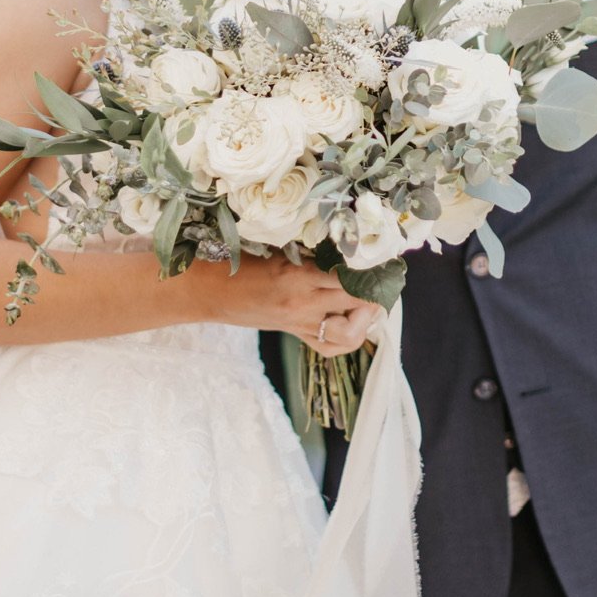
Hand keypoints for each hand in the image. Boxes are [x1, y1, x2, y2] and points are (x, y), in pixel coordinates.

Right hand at [204, 254, 377, 355]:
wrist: (212, 292)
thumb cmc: (243, 264)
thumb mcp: (279, 251)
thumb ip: (312, 255)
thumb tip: (349, 250)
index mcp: (298, 276)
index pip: (348, 276)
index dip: (371, 269)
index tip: (384, 259)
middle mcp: (304, 303)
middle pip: (356, 303)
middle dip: (376, 292)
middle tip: (383, 280)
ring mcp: (301, 323)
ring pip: (349, 333)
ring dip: (365, 319)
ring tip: (368, 304)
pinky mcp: (296, 334)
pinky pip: (331, 346)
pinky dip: (348, 336)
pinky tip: (352, 321)